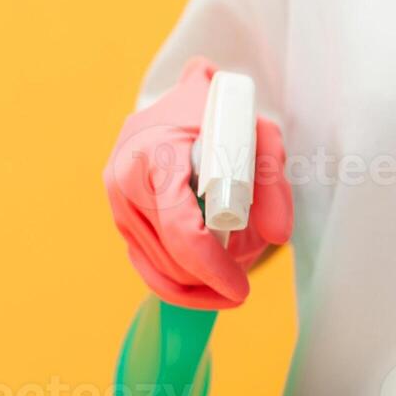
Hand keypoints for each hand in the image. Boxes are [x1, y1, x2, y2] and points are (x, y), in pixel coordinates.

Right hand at [104, 56, 292, 308]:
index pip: (181, 227)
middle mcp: (126, 178)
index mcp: (157, 151)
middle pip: (170, 256)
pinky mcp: (121, 220)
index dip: (212, 265)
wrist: (179, 104)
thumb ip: (273, 182)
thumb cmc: (221, 116)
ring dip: (197, 282)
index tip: (240, 289)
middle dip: (209, 277)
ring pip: (159, 268)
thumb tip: (278, 235)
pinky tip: (208, 291)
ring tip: (231, 275)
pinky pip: (147, 268)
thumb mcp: (259, 135)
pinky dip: (178, 287)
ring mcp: (117, 202)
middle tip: (243, 282)